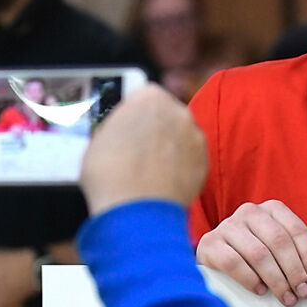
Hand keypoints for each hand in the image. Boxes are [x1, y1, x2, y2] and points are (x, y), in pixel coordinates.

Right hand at [79, 84, 206, 213]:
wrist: (135, 210)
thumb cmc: (110, 173)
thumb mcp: (101, 138)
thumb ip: (119, 125)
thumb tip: (123, 129)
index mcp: (149, 96)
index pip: (144, 97)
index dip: (135, 115)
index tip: (129, 128)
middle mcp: (178, 110)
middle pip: (167, 114)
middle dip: (157, 129)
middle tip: (140, 151)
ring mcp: (195, 136)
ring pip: (182, 136)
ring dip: (171, 148)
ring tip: (151, 171)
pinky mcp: (205, 161)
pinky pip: (192, 158)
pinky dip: (182, 167)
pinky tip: (164, 182)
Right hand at [197, 200, 306, 304]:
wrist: (214, 255)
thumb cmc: (252, 254)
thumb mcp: (275, 248)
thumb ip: (294, 255)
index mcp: (271, 209)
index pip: (296, 229)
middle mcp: (249, 212)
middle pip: (279, 241)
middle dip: (294, 271)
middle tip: (302, 292)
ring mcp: (228, 226)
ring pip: (259, 254)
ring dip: (277, 280)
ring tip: (286, 297)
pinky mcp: (210, 244)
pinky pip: (234, 263)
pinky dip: (251, 279)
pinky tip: (260, 290)